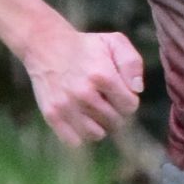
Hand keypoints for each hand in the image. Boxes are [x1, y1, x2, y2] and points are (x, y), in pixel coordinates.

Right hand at [18, 22, 144, 143]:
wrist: (46, 45)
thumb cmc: (86, 46)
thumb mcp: (115, 42)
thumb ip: (132, 63)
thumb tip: (137, 90)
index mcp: (102, 76)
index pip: (129, 106)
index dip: (127, 99)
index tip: (119, 91)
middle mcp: (84, 93)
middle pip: (115, 121)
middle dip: (114, 111)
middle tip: (104, 98)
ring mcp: (66, 106)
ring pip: (97, 134)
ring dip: (99, 124)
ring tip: (93, 109)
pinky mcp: (52, 115)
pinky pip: (75, 140)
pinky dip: (80, 133)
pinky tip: (80, 118)